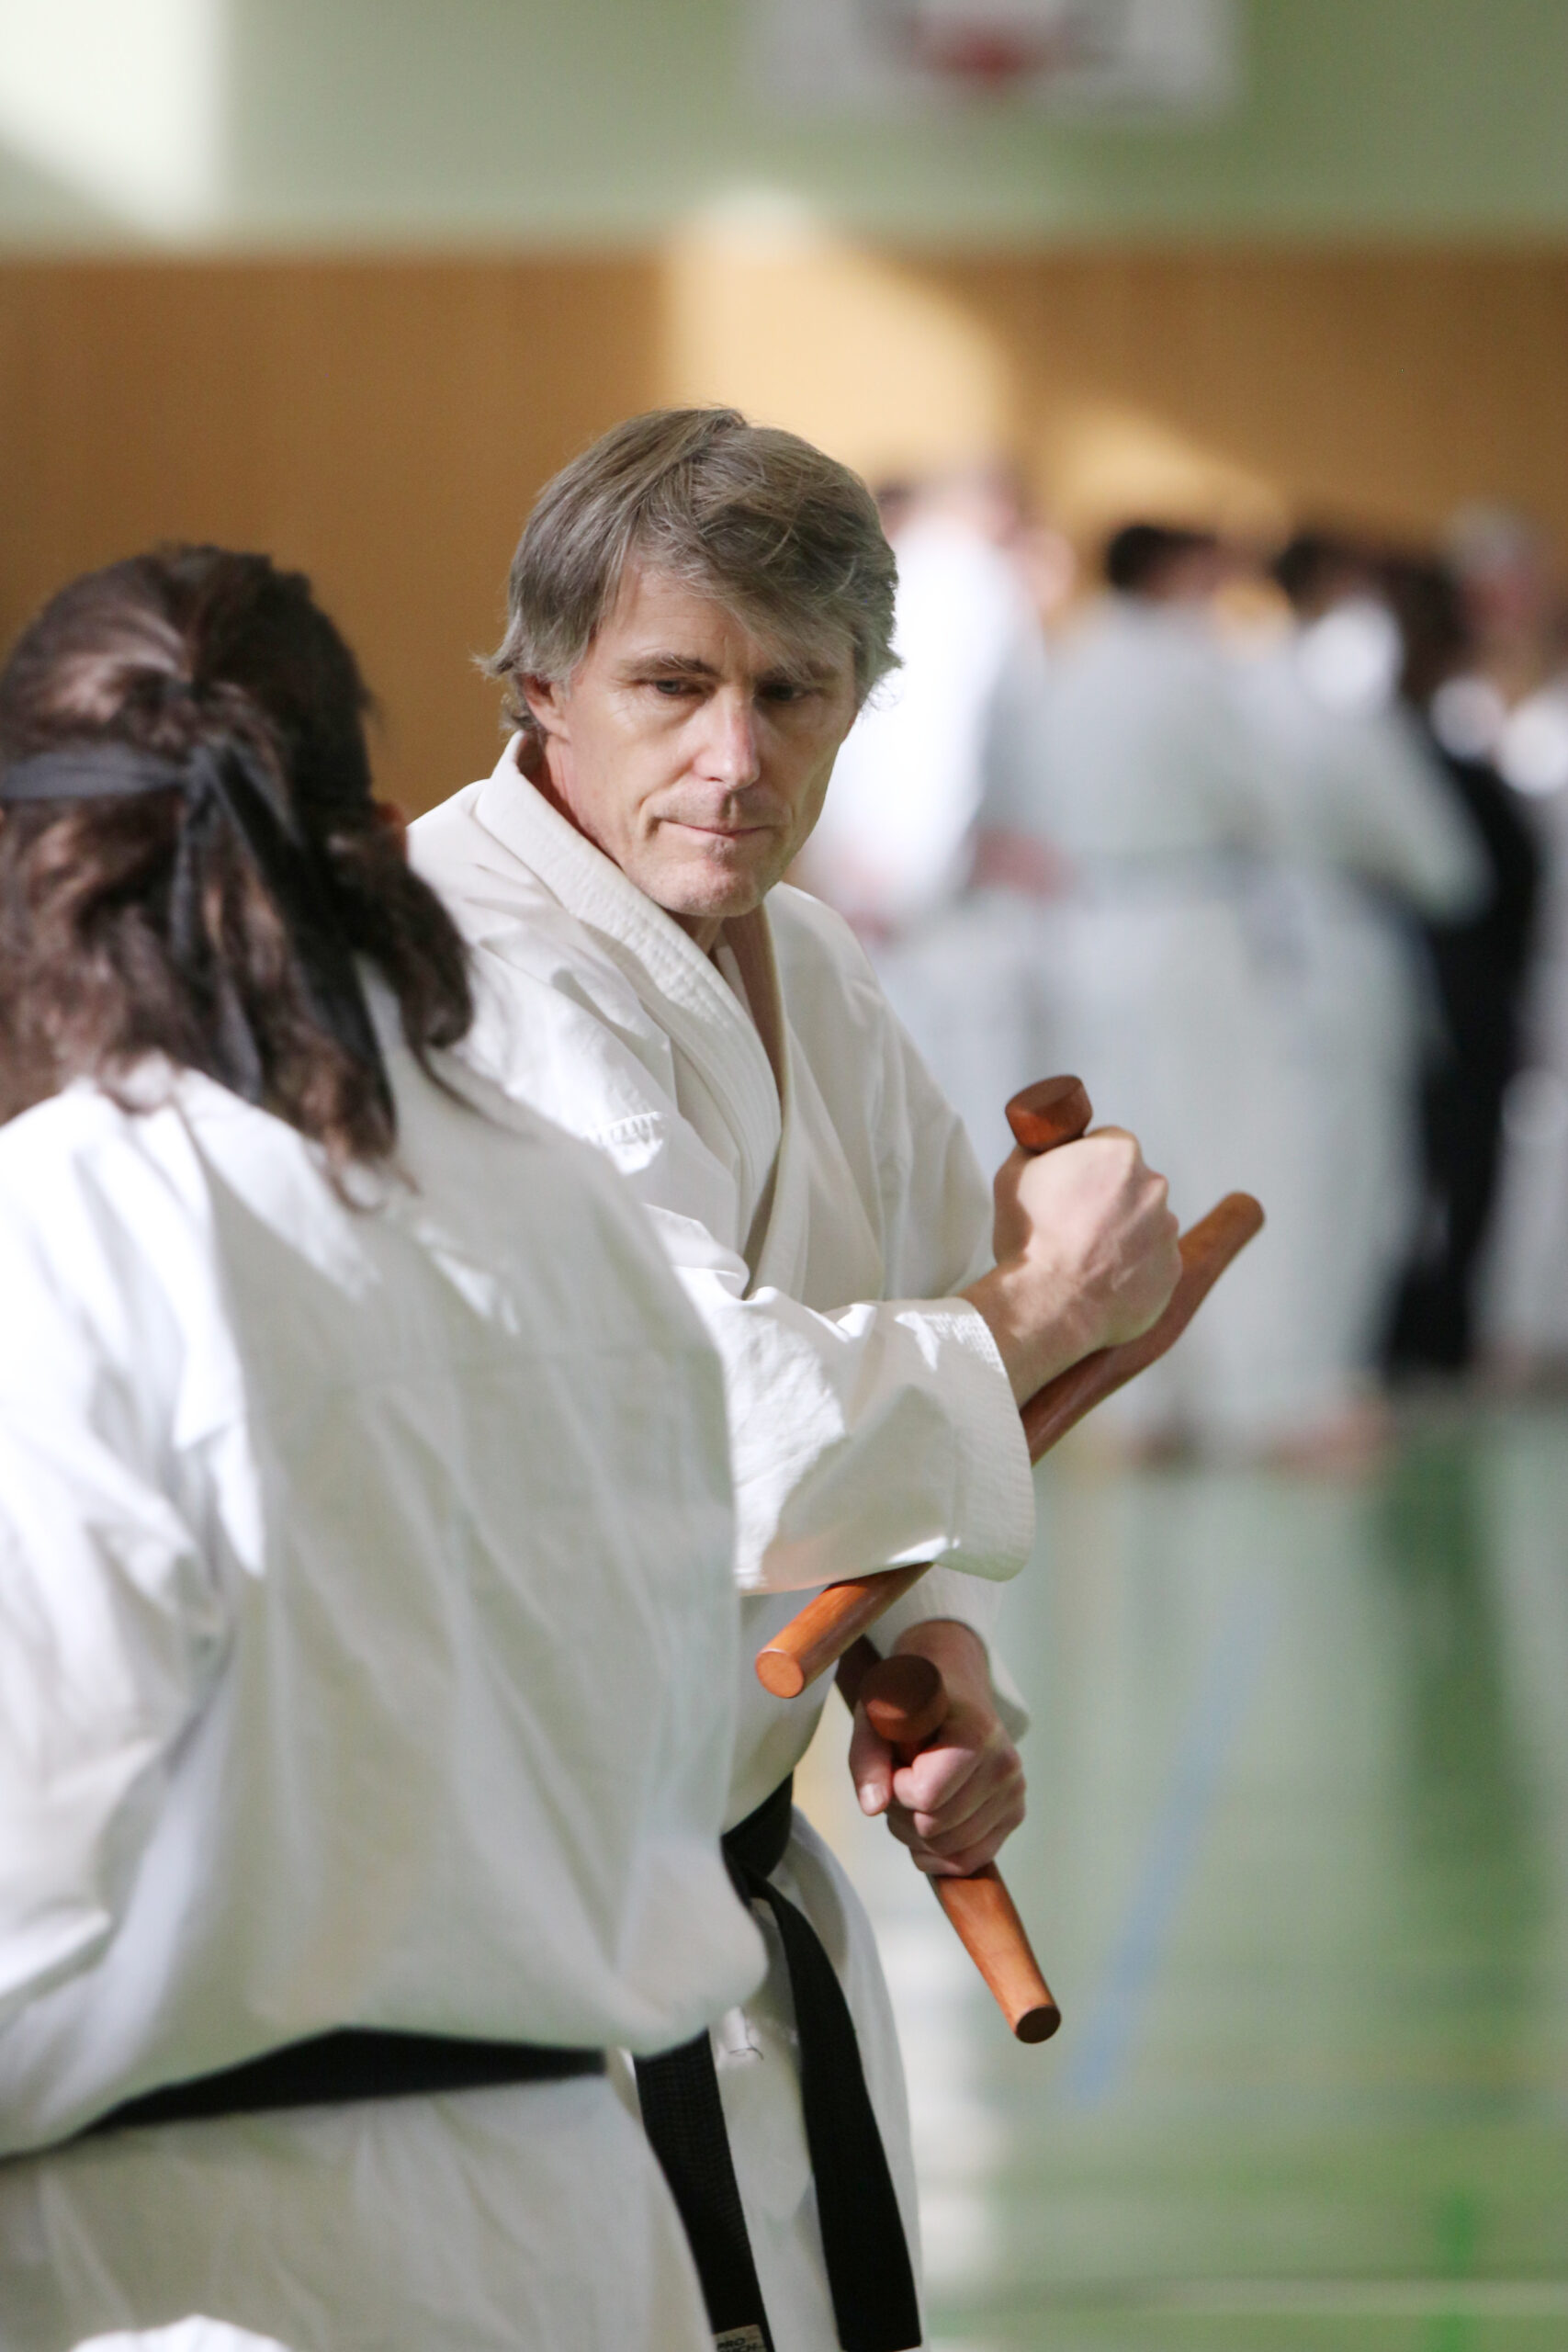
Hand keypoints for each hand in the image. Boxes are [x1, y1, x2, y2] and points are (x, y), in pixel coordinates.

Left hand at [848, 1621, 1024, 1877]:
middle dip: (902, 1812)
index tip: (894, 1762)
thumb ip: (866, 1757)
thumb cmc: (910, 1699)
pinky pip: (970, 1861)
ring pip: (950, 1851)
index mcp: (975, 1733)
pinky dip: (937, 1854)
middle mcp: (1004, 1765)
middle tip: (899, 1778)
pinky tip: (924, 1824)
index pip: (926, 1795)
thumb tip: (873, 1807)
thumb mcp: (875, 1714)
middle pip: (935, 1828)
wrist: (950, 1684)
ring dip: (916, 1834)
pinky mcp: (1014, 1814)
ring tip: (913, 1795)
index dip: (895, 1786)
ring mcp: (1014, 1792)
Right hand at [962, 1125, 1180, 1402]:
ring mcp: (1167, 1230)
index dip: (1086, 1164)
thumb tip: (1039, 1141)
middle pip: (1132, 1183)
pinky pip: (1152, 1262)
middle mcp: (1153, 1186)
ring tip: (1085, 1258)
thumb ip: (1033, 1149)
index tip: (1071, 1185)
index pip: (1109, 1144)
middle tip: (1074, 1224)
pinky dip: (1133, 1268)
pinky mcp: (1171, 1270)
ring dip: (1123, 1234)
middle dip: (1109, 1198)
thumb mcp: (1012, 1176)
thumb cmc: (1029, 1240)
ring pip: (1144, 1223)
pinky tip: (1101, 1280)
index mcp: (1119, 1152)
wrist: (1047, 1305)